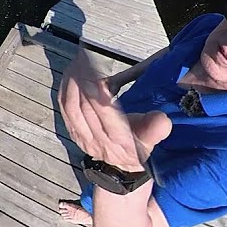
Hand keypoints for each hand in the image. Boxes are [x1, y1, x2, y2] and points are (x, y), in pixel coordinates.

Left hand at [59, 49, 170, 171]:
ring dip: (73, 84)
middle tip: (86, 62)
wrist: (121, 165)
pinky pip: (64, 109)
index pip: (106, 117)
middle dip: (84, 84)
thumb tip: (162, 119)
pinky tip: (70, 76)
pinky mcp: (72, 131)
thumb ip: (155, 128)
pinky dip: (65, 90)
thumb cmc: (137, 145)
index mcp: (119, 140)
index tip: (99, 80)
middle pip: (85, 109)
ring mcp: (82, 136)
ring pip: (72, 108)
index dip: (100, 97)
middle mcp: (97, 140)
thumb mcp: (151, 138)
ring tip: (77, 65)